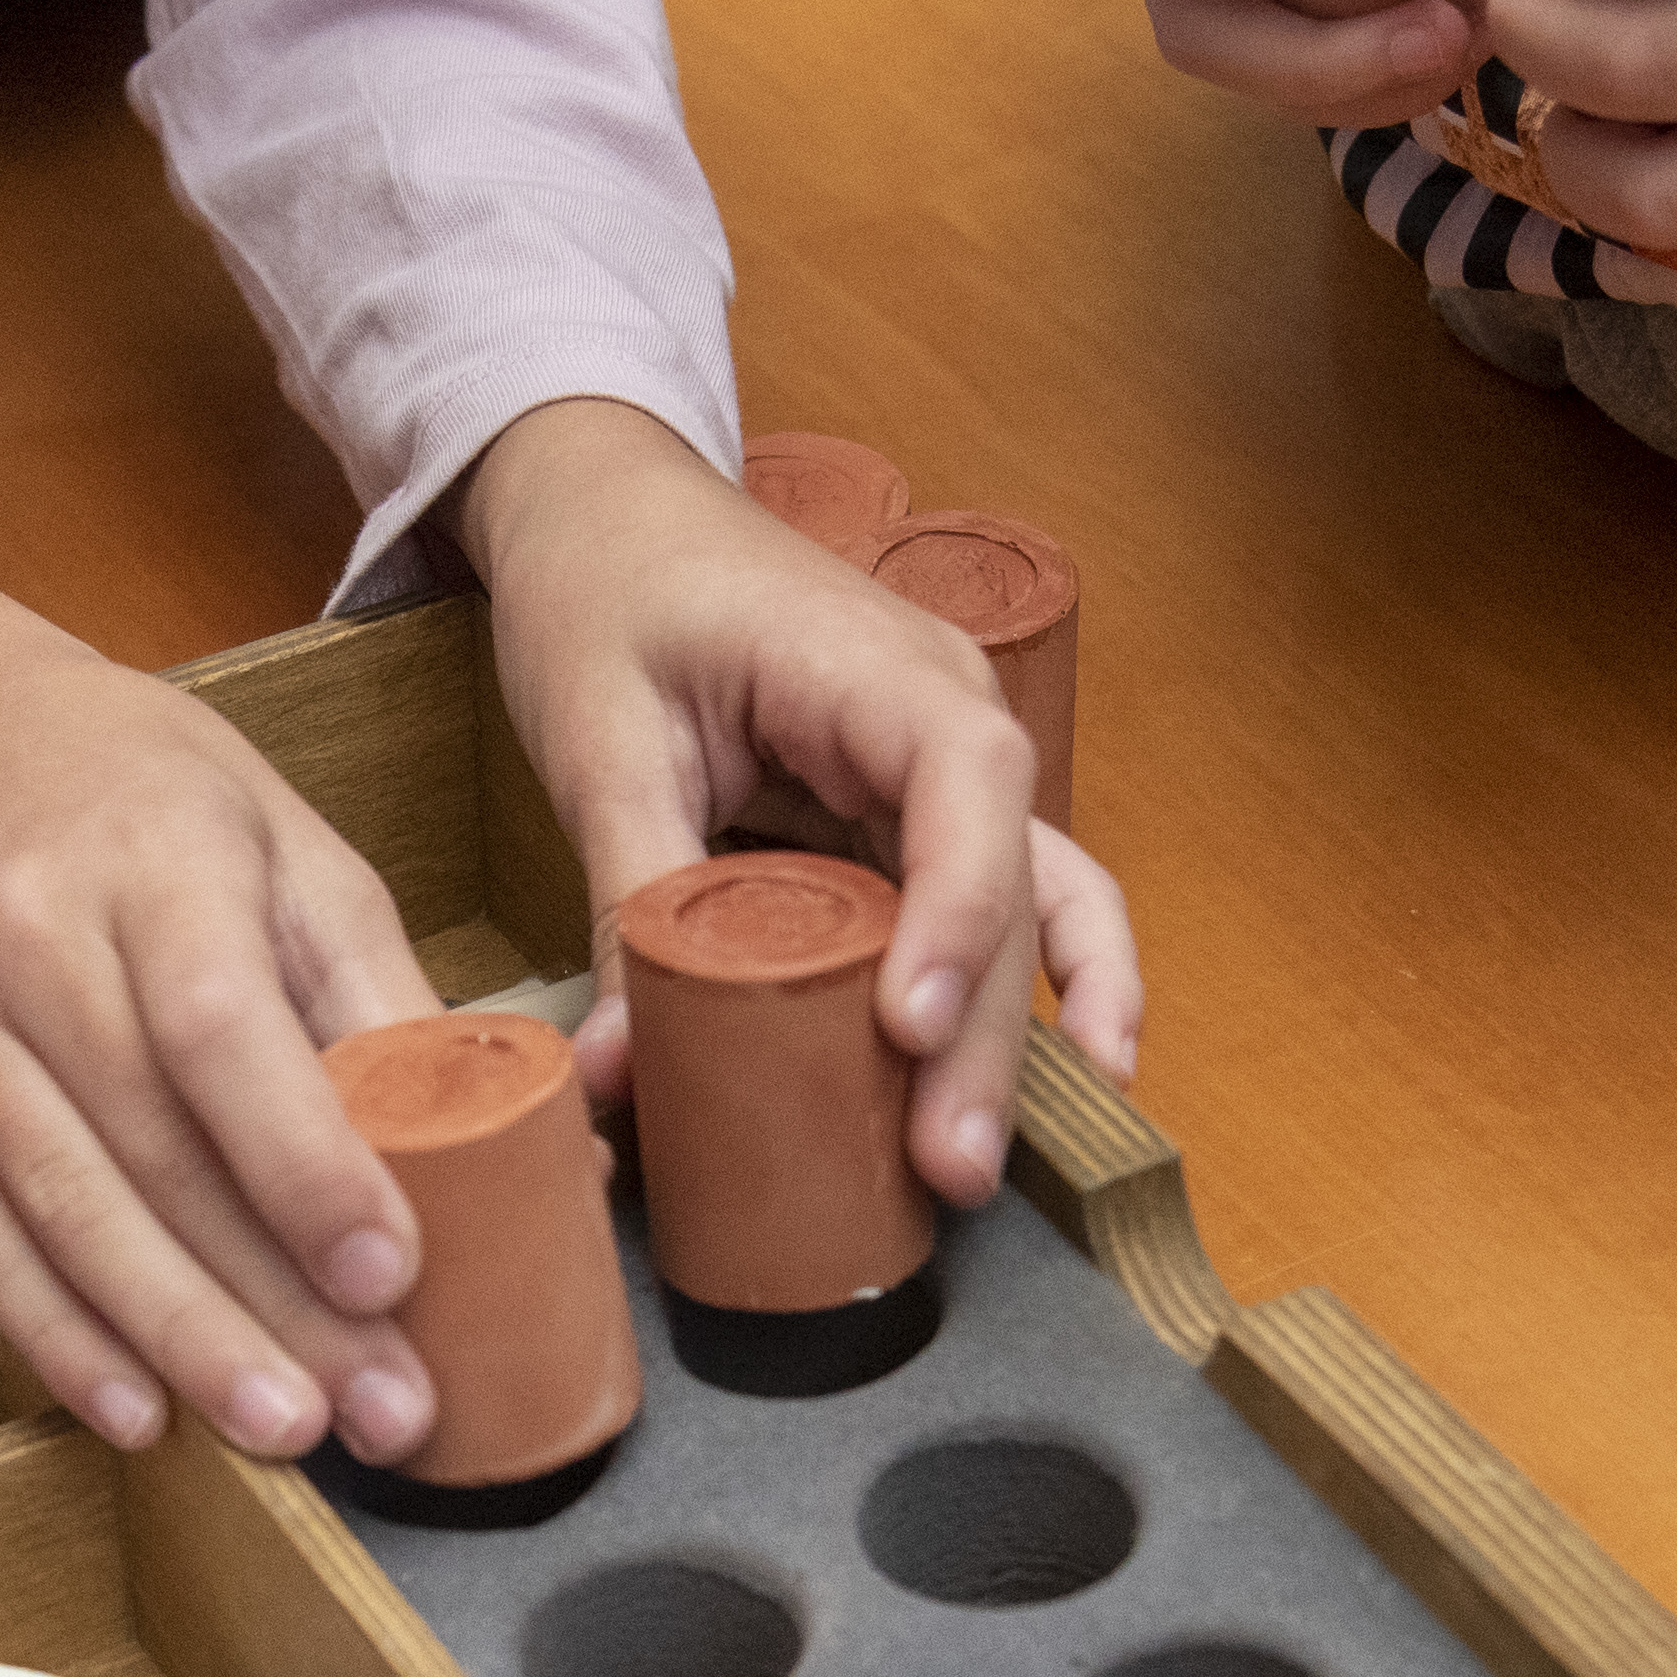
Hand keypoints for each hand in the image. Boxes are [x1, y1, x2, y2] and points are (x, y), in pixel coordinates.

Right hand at [0, 515, 444, 1462]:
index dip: (304, 1166)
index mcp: (146, 863)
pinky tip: (141, 1411)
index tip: (390, 1274)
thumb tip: (504, 1138)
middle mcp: (22, 945)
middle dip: (271, 1300)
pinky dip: (58, 1335)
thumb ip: (376, 990)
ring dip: (178, 1341)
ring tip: (284, 1430)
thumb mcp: (288, 843)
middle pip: (150, 1150)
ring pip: (63, 1213)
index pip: (220, 1032)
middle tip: (378, 1409)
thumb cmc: (143, 794)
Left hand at [461, 399, 1143, 1202]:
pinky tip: (1077, 1074)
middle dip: (989, 1032)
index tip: (908, 1029)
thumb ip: (629, 895)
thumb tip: (614, 1071)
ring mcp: (943, 774)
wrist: (603, 511)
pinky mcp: (913, 821)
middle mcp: (946, 718)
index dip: (959, 913)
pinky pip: (1006, 904)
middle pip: (1009, 881)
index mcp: (874, 666)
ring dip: (1026, 1035)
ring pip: (1032, 907)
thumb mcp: (600, 735)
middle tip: (948, 1166)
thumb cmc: (605, 591)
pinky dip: (1044, 988)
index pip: (966, 784)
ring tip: (987, 1160)